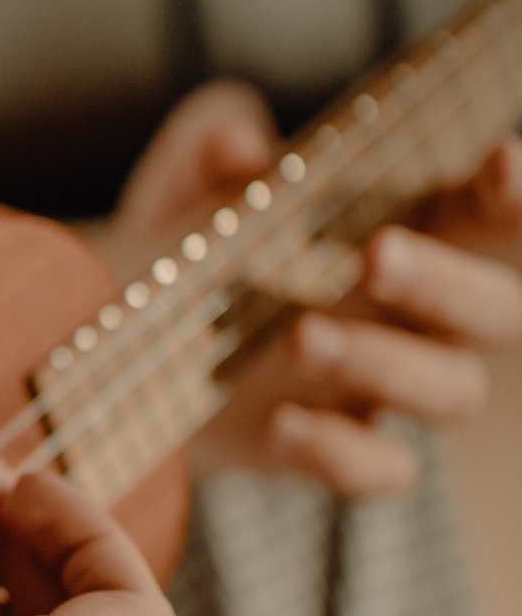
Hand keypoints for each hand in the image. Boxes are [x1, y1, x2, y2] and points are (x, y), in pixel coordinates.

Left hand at [89, 82, 521, 496]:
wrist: (131, 351)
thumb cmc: (185, 254)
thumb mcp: (181, 191)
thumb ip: (208, 149)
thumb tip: (241, 146)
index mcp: (406, 237)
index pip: (487, 217)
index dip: (508, 197)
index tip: (497, 160)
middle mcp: (415, 318)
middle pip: (497, 312)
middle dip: (447, 282)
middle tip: (376, 256)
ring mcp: (381, 392)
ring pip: (452, 392)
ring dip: (384, 364)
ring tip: (297, 338)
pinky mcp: (336, 451)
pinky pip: (382, 469)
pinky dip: (342, 451)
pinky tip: (281, 422)